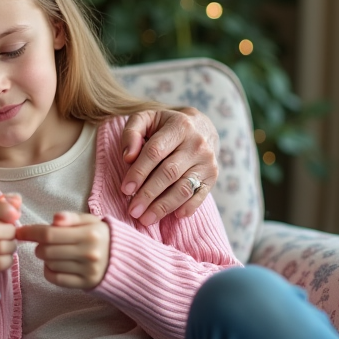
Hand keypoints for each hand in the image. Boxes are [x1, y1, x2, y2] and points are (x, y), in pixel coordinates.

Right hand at [0, 195, 20, 273]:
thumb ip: (3, 204)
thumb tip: (16, 201)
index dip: (2, 208)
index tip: (15, 213)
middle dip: (10, 231)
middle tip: (10, 233)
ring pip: (1, 247)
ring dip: (11, 245)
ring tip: (6, 244)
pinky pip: (2, 262)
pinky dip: (9, 259)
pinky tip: (3, 256)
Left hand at [16, 212, 109, 288]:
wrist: (122, 258)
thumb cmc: (99, 235)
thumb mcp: (89, 220)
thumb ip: (71, 217)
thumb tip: (55, 219)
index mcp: (89, 234)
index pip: (49, 234)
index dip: (30, 232)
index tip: (20, 232)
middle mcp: (89, 253)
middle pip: (46, 251)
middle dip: (39, 245)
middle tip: (44, 242)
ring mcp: (88, 271)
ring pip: (49, 264)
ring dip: (45, 257)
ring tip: (54, 252)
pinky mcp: (85, 283)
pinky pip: (55, 279)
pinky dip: (49, 271)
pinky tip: (55, 264)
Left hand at [119, 107, 218, 226]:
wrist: (201, 127)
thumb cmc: (165, 126)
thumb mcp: (146, 120)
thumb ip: (132, 133)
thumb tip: (128, 157)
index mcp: (179, 126)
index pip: (155, 152)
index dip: (138, 172)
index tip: (125, 189)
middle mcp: (197, 143)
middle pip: (169, 173)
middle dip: (148, 194)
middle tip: (133, 210)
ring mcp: (208, 161)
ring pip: (184, 188)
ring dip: (164, 206)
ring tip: (146, 219)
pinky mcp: (213, 176)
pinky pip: (200, 196)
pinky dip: (188, 208)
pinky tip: (174, 216)